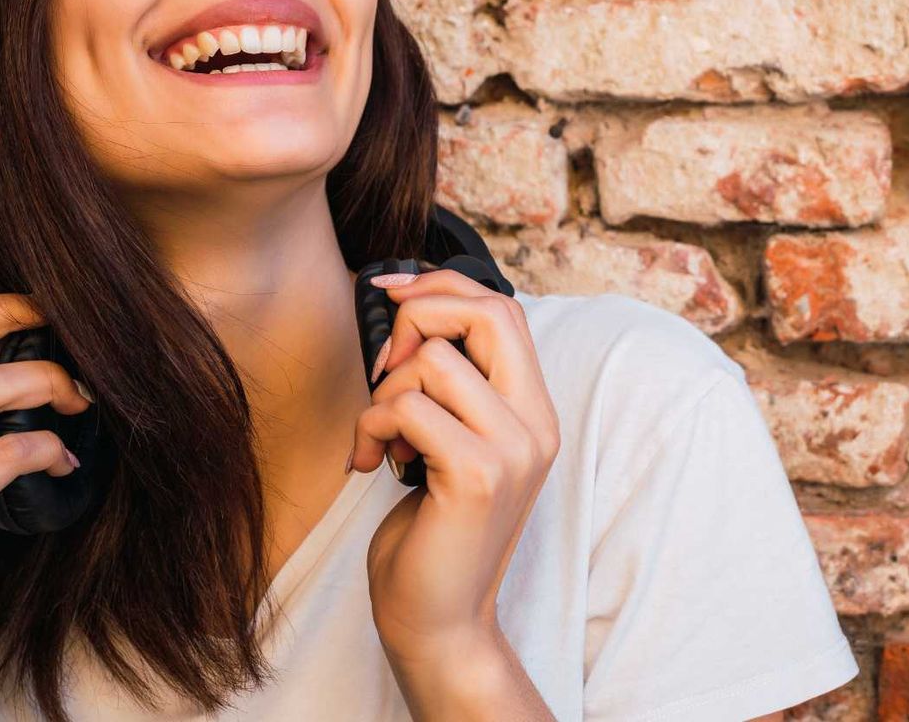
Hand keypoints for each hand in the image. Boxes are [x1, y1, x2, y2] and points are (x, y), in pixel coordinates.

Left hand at [347, 268, 560, 658]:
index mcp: (535, 412)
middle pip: (487, 312)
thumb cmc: (432, 532)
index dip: (443, 287)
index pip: (504, 310)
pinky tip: (372, 463)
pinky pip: (407, 406)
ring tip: (383, 438)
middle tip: (386, 367)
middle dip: (418, 317)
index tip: (391, 295)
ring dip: (385, 392)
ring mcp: (513, 449)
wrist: (438, 621)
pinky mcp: (477, 474)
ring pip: (434, 359)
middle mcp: (536, 424)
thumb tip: (407, 311)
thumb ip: (451, 386)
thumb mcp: (449, 443)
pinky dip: (372, 426)